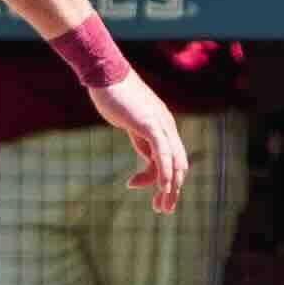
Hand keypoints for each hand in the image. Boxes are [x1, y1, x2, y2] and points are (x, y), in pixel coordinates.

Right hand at [90, 70, 187, 211]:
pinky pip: (163, 153)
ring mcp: (161, 124)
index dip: (164, 179)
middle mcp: (166, 126)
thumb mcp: (128, 121)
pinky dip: (164, 173)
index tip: (152, 196)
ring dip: (169, 188)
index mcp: (162, 126)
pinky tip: (163, 188)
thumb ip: (139, 135)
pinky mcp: (151, 123)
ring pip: (173, 162)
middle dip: (171, 190)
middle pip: (177, 164)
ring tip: (161, 207)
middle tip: (163, 210)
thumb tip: (143, 150)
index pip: (171, 158)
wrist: (105, 75)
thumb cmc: (113, 94)